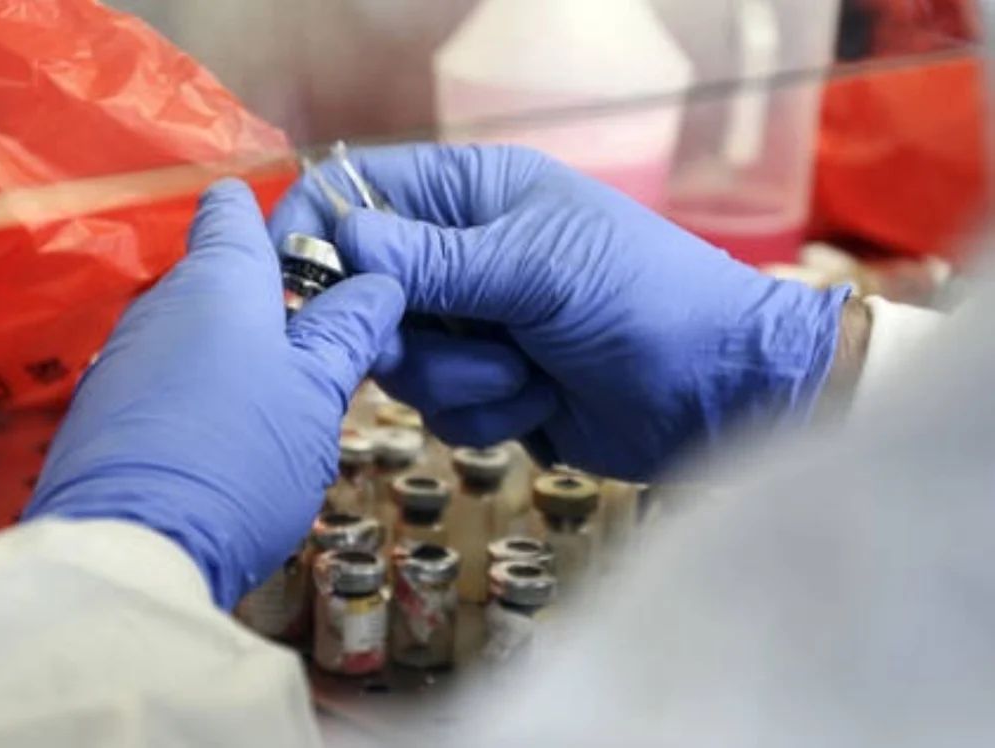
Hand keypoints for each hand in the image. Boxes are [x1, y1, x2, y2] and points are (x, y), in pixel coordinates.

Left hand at [24, 180, 404, 608]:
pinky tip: (225, 444)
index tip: (321, 262)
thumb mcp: (316, 396)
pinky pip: (164, 378)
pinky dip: (198, 393)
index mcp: (219, 277)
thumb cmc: (241, 456)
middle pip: (222, 275)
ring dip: (238, 354)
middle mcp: (163, 300)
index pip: (233, 206)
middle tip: (324, 355)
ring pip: (196, 332)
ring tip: (280, 410)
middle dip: (273, 305)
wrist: (132, 550)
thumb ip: (346, 333)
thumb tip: (380, 283)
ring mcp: (126, 353)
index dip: (278, 221)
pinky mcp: (103, 407)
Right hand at [269, 145, 849, 480]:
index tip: (300, 286)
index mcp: (472, 196)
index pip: (360, 192)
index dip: (318, 231)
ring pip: (400, 364)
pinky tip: (542, 402)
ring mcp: (474, 327)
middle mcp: (461, 257)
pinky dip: (487, 414)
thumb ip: (433, 259)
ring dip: (462, 381)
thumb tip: (342, 236)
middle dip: (410, 336)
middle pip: (367, 296)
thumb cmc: (644, 300)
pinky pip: (438, 410)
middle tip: (467, 339)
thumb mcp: (536, 268)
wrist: (719, 392)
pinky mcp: (489, 389)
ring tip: (529, 369)